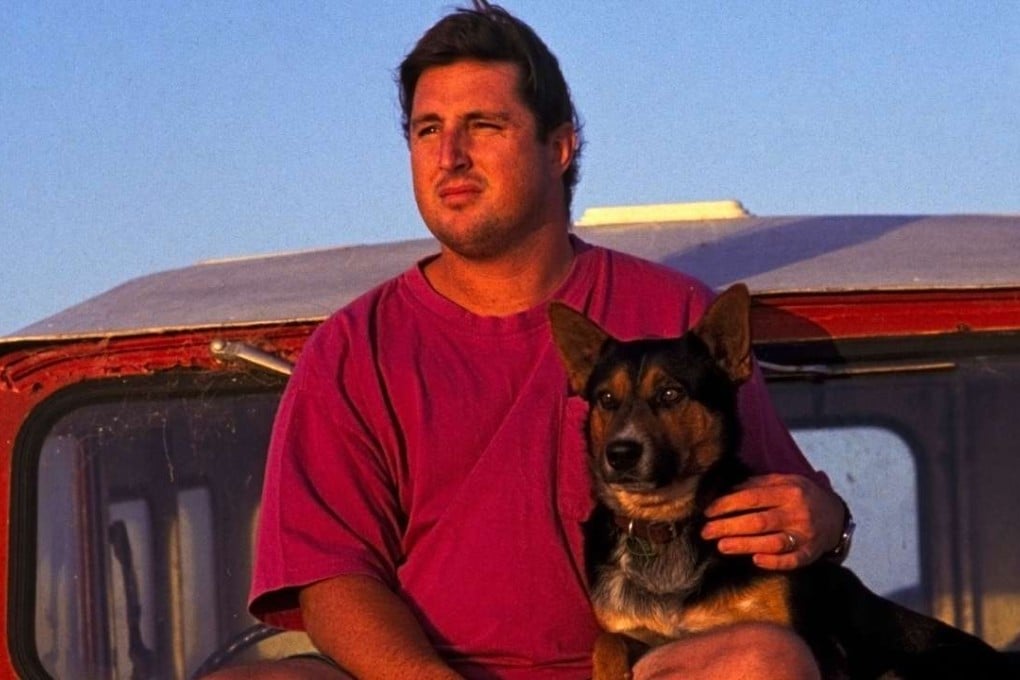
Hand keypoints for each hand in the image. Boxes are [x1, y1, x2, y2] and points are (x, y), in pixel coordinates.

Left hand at [700, 474, 844, 569]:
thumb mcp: (785, 482)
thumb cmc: (802, 497)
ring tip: (721, 546)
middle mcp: (797, 513)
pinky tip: (755, 561)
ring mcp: (805, 535)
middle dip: (728, 526)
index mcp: (789, 491)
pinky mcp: (810, 553)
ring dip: (744, 545)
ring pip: (772, 542)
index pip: (752, 497)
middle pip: (758, 521)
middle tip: (705, 532)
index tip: (708, 511)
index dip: (727, 505)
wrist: (836, 516)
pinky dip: (774, 562)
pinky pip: (792, 560)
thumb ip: (759, 484)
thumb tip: (728, 491)